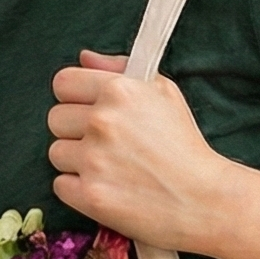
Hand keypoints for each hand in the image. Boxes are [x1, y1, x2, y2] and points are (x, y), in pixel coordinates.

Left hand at [46, 49, 236, 250]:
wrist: (204, 201)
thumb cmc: (185, 146)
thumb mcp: (164, 94)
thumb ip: (120, 70)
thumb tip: (85, 58)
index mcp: (119, 90)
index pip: (63, 82)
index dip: (74, 97)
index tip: (88, 110)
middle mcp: (103, 121)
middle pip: (54, 118)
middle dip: (74, 130)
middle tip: (105, 144)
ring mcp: (94, 159)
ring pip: (56, 152)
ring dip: (76, 161)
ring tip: (110, 168)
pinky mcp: (89, 195)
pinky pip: (60, 185)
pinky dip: (78, 189)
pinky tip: (108, 188)